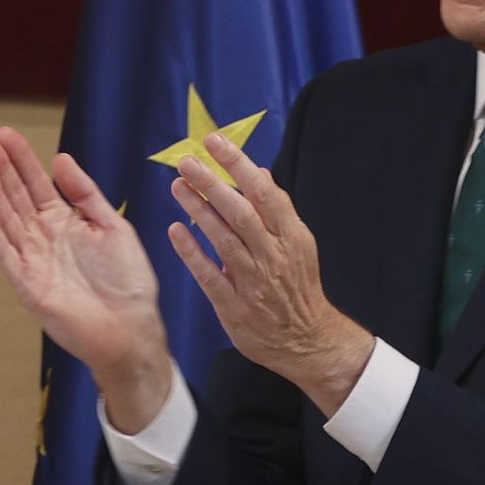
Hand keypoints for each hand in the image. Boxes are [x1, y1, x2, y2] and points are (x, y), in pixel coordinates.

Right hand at [0, 126, 175, 429]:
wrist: (132, 329)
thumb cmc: (128, 282)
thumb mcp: (113, 226)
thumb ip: (86, 194)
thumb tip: (60, 159)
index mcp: (65, 222)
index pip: (37, 185)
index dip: (22, 160)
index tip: (5, 135)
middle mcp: (44, 238)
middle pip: (17, 198)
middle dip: (3, 170)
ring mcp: (33, 261)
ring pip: (8, 221)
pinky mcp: (28, 285)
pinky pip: (7, 255)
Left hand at [166, 132, 371, 416]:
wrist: (309, 342)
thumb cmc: (298, 288)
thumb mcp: (297, 246)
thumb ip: (276, 211)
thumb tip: (259, 172)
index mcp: (292, 237)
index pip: (265, 192)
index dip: (239, 165)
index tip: (215, 142)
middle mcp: (275, 256)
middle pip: (241, 212)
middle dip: (212, 184)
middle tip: (186, 162)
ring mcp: (255, 282)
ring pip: (224, 240)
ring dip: (198, 211)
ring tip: (177, 186)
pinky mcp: (235, 307)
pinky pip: (210, 275)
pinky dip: (192, 253)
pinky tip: (175, 231)